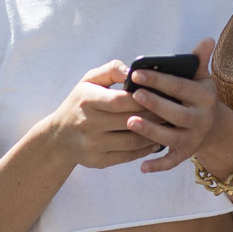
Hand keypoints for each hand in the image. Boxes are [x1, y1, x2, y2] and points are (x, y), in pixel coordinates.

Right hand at [47, 60, 161, 169]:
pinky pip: (129, 156)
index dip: (142, 98)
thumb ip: (112, 70)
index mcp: (86, 100)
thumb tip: (133, 71)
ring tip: (168, 125)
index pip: (120, 100)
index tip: (159, 94)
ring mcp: (92, 145)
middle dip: (154, 115)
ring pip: (133, 140)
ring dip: (155, 134)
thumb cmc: (81, 102)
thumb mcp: (89, 80)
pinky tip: (156, 140)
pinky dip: (145, 149)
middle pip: (129, 121)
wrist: (59, 137)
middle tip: (173, 110)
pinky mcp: (98, 161)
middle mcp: (88, 124)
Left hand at [125, 38, 232, 173]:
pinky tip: (142, 166)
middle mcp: (201, 119)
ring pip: (172, 137)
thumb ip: (198, 60)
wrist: (214, 128)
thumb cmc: (199, 96)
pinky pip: (172, 161)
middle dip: (155, 105)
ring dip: (151, 132)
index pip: (180, 87)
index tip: (137, 73)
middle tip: (134, 95)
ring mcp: (194, 138)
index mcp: (204, 97)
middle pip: (177, 113)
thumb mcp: (202, 78)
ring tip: (130, 122)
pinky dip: (158, 165)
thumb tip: (207, 39)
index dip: (159, 79)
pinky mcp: (186, 154)